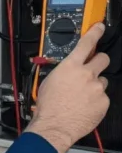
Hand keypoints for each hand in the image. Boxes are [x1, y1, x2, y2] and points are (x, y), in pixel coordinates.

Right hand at [27, 25, 110, 152]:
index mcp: (70, 66)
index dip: (95, 32)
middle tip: (93, 66)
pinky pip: (103, 97)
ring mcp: (97, 88)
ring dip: (95, 85)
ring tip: (82, 95)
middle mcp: (86, 75)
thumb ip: (62, 72)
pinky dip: (96, 101)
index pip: (86, 43)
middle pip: (103, 59)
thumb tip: (67, 69)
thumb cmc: (48, 105)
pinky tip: (85, 106)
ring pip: (102, 81)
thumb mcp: (49, 81)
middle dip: (99, 60)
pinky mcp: (104, 102)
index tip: (99, 27)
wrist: (55, 125)